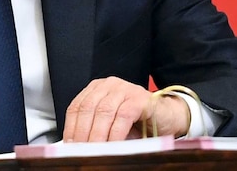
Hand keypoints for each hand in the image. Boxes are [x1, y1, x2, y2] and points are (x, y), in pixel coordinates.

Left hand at [63, 77, 189, 141]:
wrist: (167, 117)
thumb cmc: (137, 122)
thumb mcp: (111, 125)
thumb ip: (95, 129)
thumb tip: (76, 147)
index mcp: (97, 89)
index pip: (77, 107)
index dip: (70, 127)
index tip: (68, 145)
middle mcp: (109, 85)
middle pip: (88, 108)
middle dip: (82, 133)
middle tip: (80, 151)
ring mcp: (125, 89)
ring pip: (104, 112)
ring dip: (97, 135)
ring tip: (95, 151)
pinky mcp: (139, 98)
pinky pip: (123, 116)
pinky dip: (116, 133)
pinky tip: (113, 146)